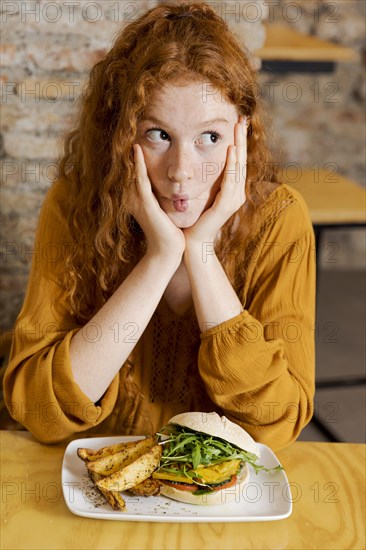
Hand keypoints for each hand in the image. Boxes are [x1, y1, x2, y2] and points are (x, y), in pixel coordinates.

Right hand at [129, 144, 184, 259]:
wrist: (168, 251)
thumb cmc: (170, 231)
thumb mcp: (165, 208)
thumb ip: (164, 194)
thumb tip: (174, 181)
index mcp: (140, 197)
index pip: (136, 171)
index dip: (134, 154)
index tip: (135, 134)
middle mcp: (135, 197)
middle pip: (130, 168)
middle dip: (129, 150)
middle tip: (126, 126)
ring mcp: (138, 200)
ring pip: (133, 171)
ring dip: (131, 153)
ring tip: (128, 133)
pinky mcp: (145, 204)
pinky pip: (140, 181)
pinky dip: (138, 166)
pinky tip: (137, 151)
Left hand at [183, 115, 246, 245]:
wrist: (193, 241)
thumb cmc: (195, 219)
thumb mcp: (203, 194)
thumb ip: (208, 181)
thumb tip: (202, 161)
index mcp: (232, 190)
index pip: (237, 161)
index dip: (238, 142)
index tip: (237, 122)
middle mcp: (237, 193)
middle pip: (242, 160)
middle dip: (241, 138)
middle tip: (242, 118)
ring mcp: (234, 199)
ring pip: (239, 167)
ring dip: (239, 146)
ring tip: (238, 128)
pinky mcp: (226, 205)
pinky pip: (230, 181)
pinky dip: (231, 165)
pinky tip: (231, 150)